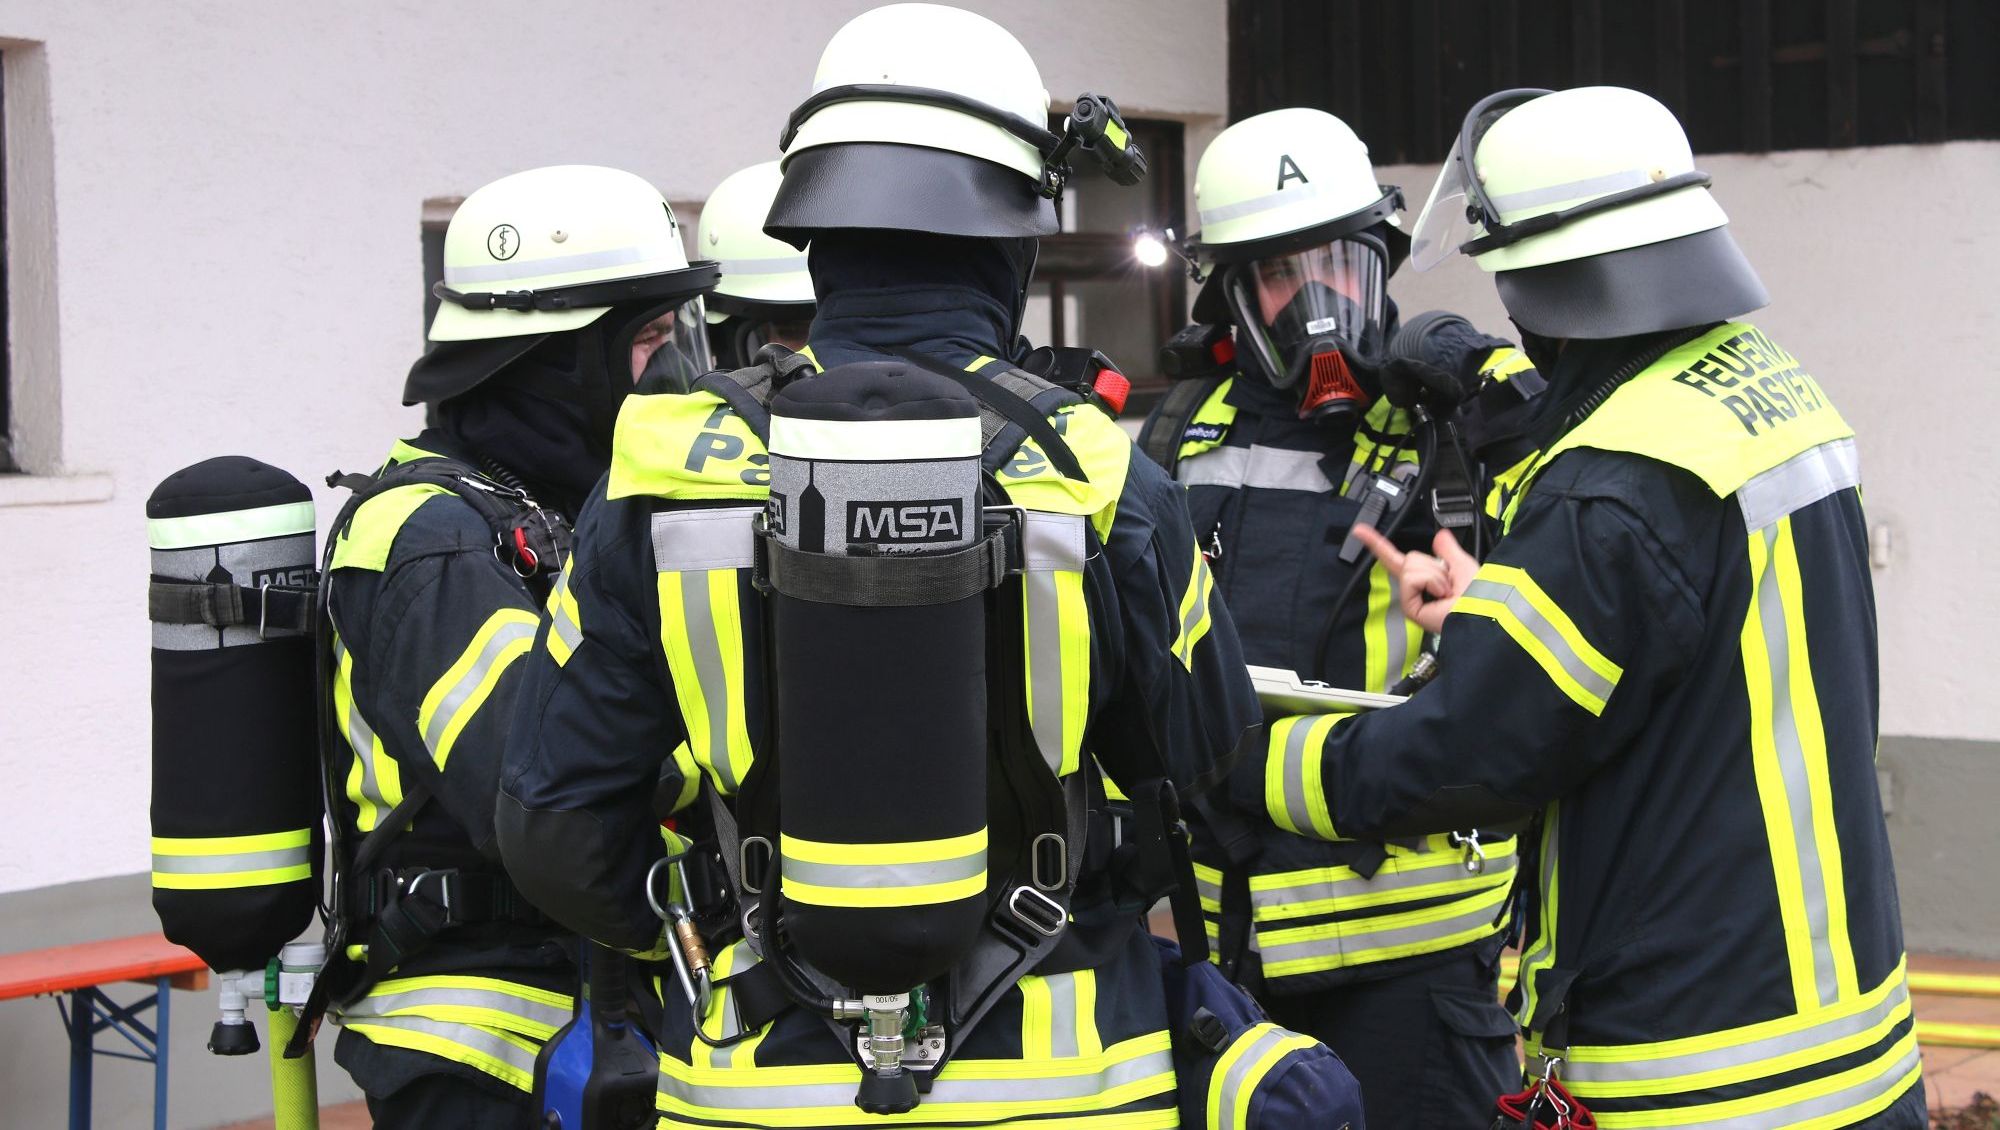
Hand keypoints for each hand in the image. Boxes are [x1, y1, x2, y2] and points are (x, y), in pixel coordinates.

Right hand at [1350, 525, 1477, 632]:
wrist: (1482, 610)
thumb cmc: (1479, 594)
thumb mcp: (1462, 563)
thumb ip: (1448, 549)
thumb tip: (1439, 535)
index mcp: (1426, 581)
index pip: (1398, 559)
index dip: (1378, 545)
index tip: (1359, 530)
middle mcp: (1416, 590)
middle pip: (1409, 558)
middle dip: (1431, 563)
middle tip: (1448, 582)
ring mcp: (1411, 599)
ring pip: (1410, 566)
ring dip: (1434, 573)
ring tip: (1446, 591)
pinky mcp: (1410, 606)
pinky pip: (1412, 578)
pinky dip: (1430, 581)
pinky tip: (1440, 595)